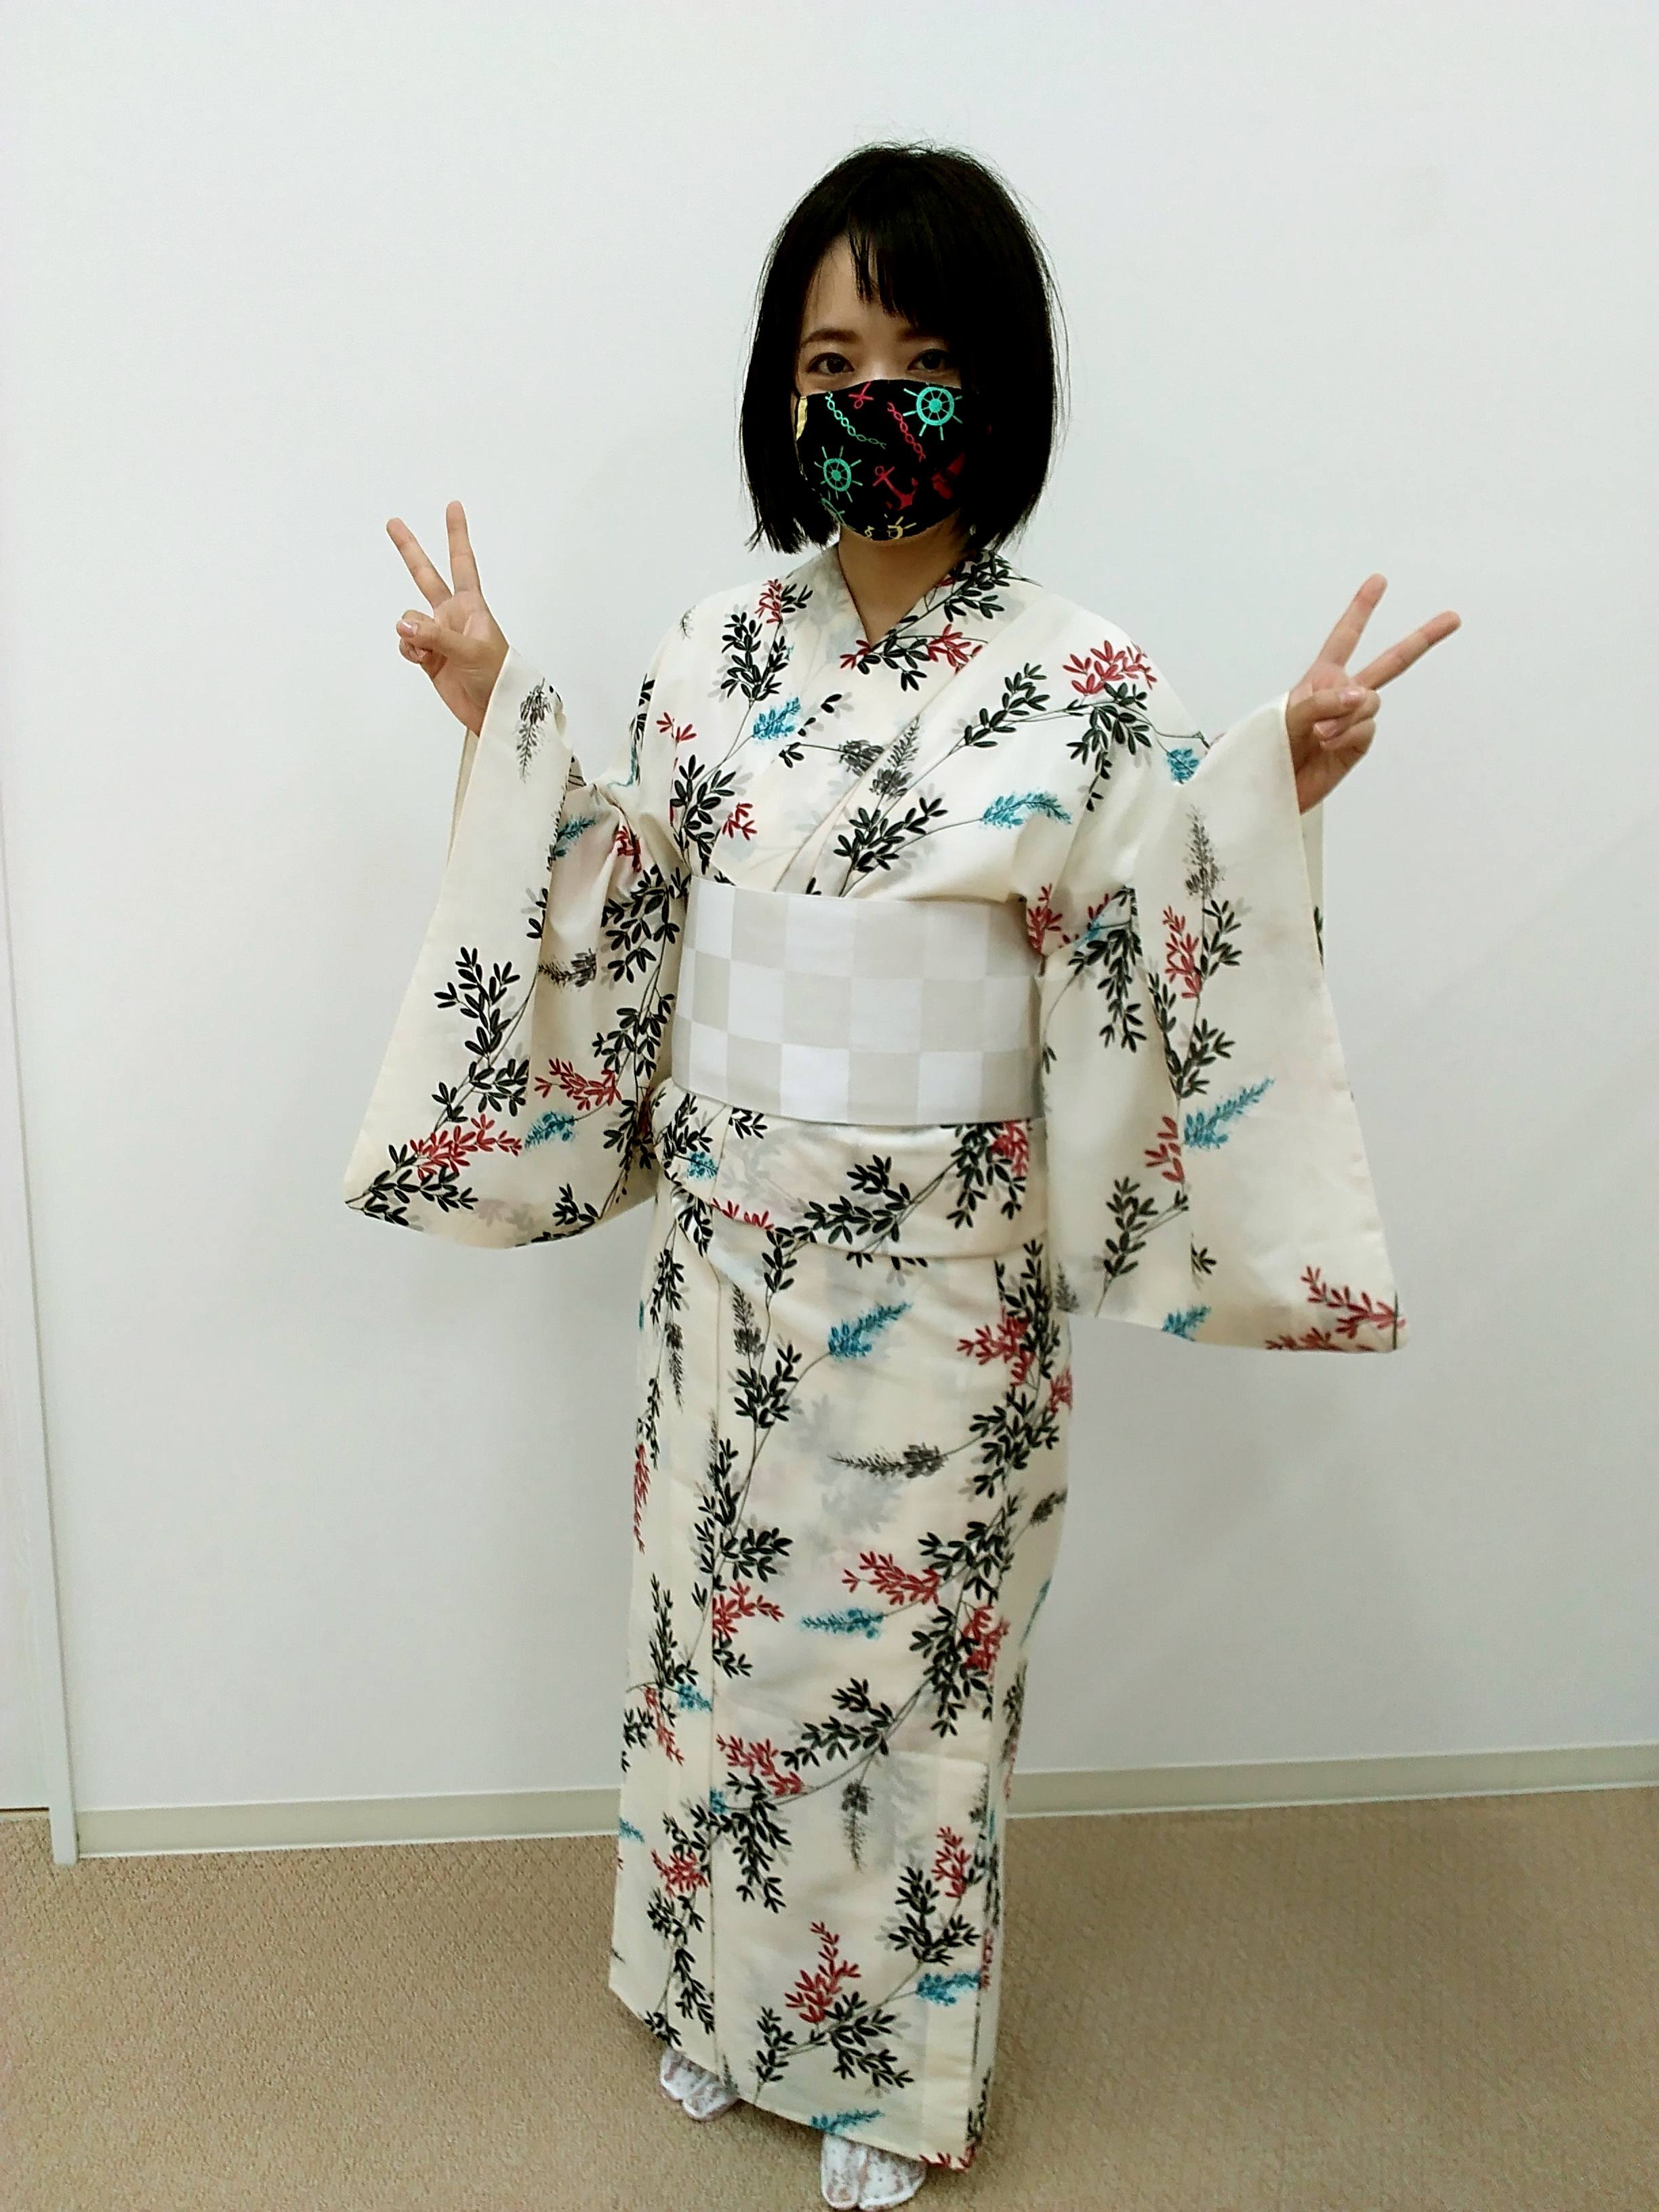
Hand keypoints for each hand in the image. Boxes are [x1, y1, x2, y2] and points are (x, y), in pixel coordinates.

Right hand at [388, 501, 509, 733]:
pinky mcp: (428, 656)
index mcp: (472, 606)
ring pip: (409, 620)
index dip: (456, 535)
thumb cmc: (499, 678)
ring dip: (413, 633)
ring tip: (429, 652)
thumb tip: (402, 623)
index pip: (462, 563)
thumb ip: (435, 635)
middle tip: (393, 523)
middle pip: (426, 576)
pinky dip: (409, 649)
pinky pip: (407, 643)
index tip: (453, 506)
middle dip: (410, 551)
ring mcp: (439, 635)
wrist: (495, 713)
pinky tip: (423, 660)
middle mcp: (453, 615)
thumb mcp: (470, 652)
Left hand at [1285, 575, 1460, 812]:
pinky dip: (1347, 735)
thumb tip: (1360, 695)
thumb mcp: (1285, 717)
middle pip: (1389, 663)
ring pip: (1370, 702)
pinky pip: (1366, 729)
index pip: (1344, 638)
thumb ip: (1321, 701)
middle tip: (1453, 618)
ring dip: (1346, 717)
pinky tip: (1328, 747)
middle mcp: (1342, 694)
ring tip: (1319, 736)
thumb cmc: (1268, 748)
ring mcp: (1353, 720)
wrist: (1272, 788)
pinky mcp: (1358, 744)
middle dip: (1421, 640)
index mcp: (1320, 678)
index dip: (1361, 609)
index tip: (1379, 581)